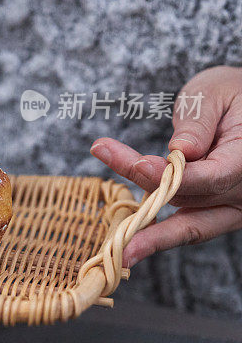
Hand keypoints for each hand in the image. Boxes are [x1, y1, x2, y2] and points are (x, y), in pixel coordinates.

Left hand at [90, 66, 241, 267]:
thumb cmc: (229, 94)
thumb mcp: (213, 94)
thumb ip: (197, 122)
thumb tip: (180, 152)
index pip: (213, 175)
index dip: (175, 177)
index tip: (140, 166)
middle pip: (193, 199)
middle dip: (148, 197)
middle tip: (113, 216)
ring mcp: (233, 207)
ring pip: (188, 223)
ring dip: (149, 230)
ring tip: (116, 248)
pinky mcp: (217, 213)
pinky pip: (187, 226)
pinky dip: (156, 232)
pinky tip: (125, 242)